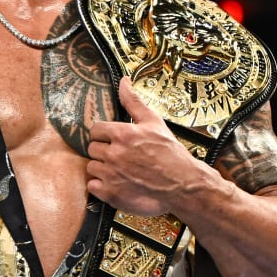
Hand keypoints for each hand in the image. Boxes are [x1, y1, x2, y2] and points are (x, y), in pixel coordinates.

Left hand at [86, 77, 209, 214]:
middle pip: (92, 149)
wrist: (184, 185)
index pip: (95, 130)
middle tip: (119, 156)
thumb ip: (134, 101)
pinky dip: (101, 187)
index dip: (104, 135)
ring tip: (120, 171)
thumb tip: (124, 82)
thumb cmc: (171, 154)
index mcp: (122, 134)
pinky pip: (93, 186)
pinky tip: (117, 183)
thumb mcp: (154, 122)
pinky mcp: (111, 194)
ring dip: (102, 169)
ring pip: (92, 167)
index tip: (113, 140)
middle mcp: (114, 154)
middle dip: (104, 151)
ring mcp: (111, 175)